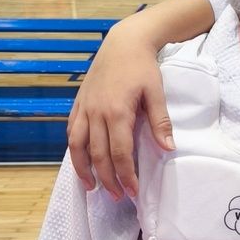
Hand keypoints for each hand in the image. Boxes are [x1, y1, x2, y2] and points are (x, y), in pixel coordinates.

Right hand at [68, 21, 173, 197]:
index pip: (119, 153)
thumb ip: (160, 122)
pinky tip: (81, 160)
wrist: (124, 42)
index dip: (125, 175)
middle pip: (98, 155)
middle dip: (107, 179)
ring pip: (78, 146)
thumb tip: (168, 149)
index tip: (133, 192)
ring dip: (83, 170)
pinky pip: (71, 131)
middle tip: (116, 197)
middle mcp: (96, 113)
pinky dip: (74, 150)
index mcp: (117, 112)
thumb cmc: (142, 67)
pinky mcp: (78, 103)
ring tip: (92, 187)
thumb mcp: (156, 92)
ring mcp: (84, 108)